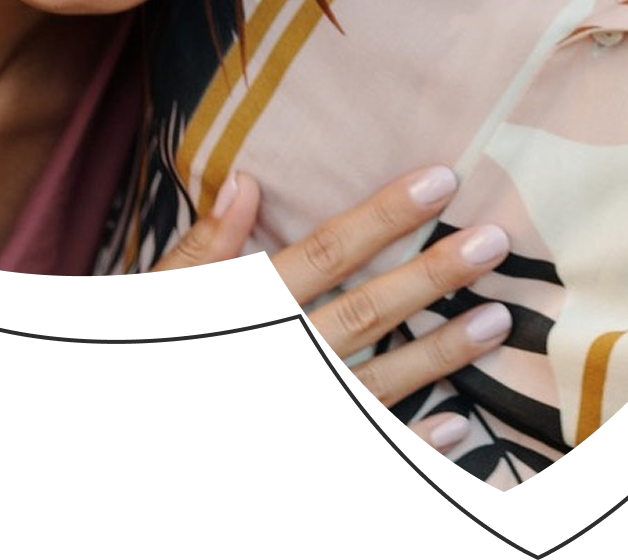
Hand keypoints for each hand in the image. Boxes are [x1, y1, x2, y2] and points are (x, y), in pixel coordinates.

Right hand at [152, 164, 508, 449]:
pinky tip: (459, 425)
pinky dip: (414, 441)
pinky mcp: (313, 444)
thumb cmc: (140, 352)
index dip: (385, 216)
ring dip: (442, 355)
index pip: (327, 252)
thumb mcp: (160, 298)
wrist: (129, 432)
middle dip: (432, 277)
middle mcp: (285, 357)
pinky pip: (370, 447)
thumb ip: (203, 249)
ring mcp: (305, 407)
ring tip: (498, 320)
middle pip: (365, 312)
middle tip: (495, 243)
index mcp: (252, 310)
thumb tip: (247, 182)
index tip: (442, 179)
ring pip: (378, 381)